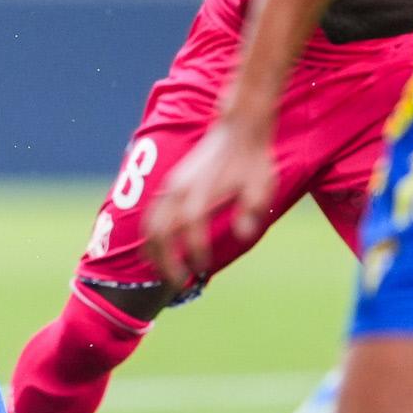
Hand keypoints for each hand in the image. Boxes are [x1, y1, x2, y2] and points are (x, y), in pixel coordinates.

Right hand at [143, 114, 275, 284]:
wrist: (238, 128)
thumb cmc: (253, 160)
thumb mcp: (262, 186)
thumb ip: (251, 211)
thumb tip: (243, 235)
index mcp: (203, 192)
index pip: (193, 230)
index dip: (195, 252)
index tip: (203, 269)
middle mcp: (181, 190)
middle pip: (161, 232)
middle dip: (165, 261)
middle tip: (178, 283)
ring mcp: (171, 186)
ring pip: (150, 225)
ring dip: (153, 251)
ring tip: (163, 272)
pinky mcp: (170, 185)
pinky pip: (151, 215)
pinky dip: (150, 236)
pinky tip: (158, 249)